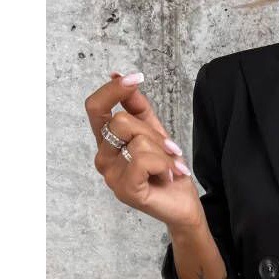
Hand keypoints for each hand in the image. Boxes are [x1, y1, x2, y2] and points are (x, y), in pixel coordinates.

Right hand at [84, 71, 204, 229]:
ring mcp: (111, 175)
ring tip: (170, 168)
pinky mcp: (125, 189)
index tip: (135, 78)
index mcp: (107, 143)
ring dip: (163, 152)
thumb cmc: (168, 172)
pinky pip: (143, 159)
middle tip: (168, 151)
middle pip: (122, 121)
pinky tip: (169, 176)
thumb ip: (137, 107)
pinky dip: (164, 164)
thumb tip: (118, 75)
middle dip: (153, 133)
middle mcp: (103, 158)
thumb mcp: (154, 132)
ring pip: (137, 141)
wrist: (183, 203)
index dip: (112, 90)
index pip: (95, 108)